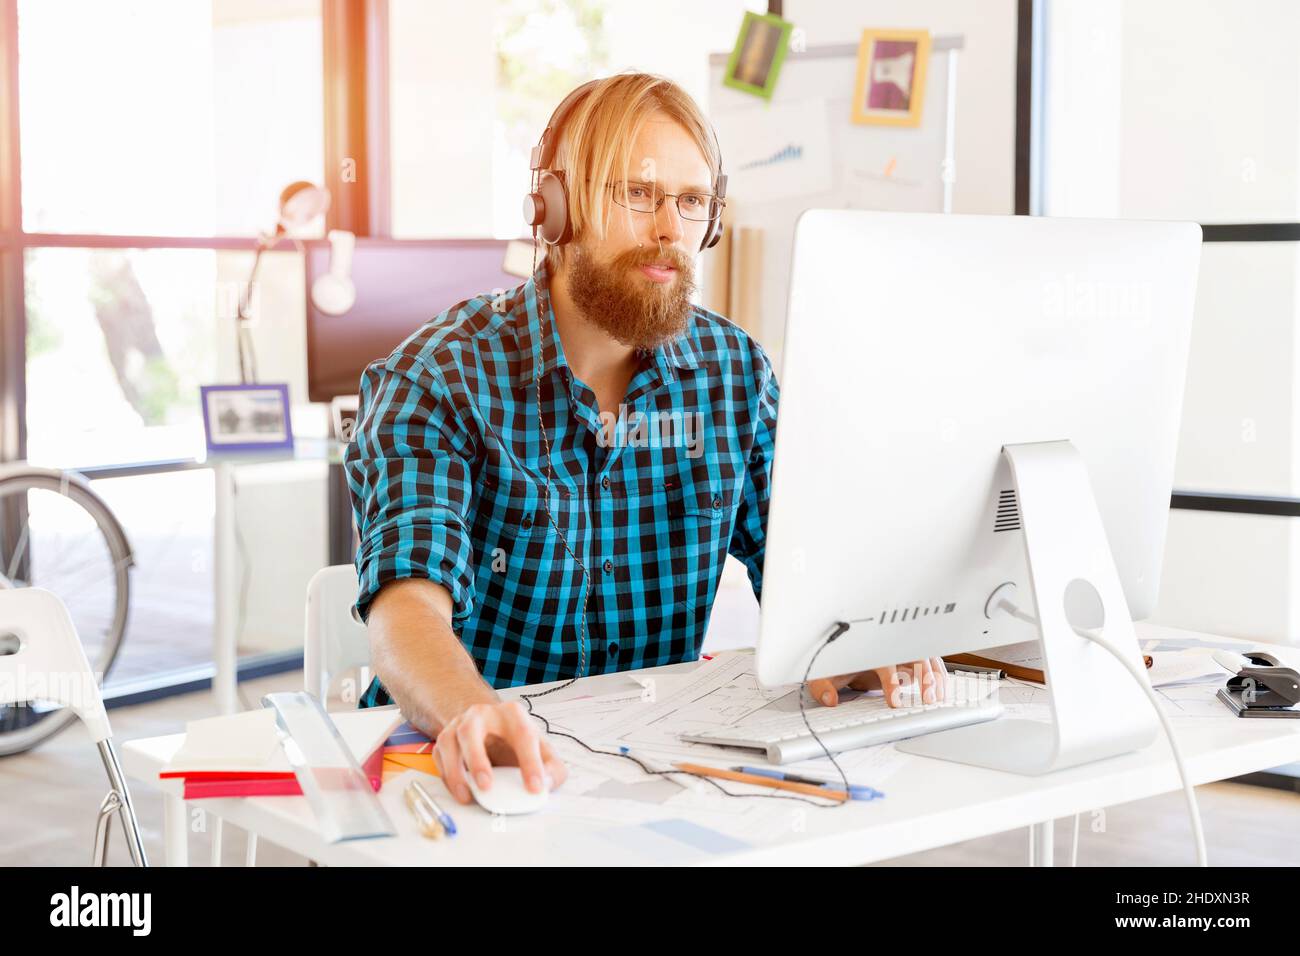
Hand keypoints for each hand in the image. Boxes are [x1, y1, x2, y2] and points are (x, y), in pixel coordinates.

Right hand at [433, 699, 568, 804]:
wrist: (491, 730)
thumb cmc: (518, 742)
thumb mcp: (542, 752)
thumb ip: (552, 770)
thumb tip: (545, 784)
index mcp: (513, 714)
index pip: (523, 735)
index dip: (530, 763)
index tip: (534, 787)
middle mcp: (482, 714)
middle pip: (472, 729)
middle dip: (477, 759)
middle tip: (487, 786)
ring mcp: (460, 725)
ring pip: (449, 742)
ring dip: (455, 771)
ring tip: (467, 795)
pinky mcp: (445, 740)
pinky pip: (439, 757)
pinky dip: (447, 776)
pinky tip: (460, 792)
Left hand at [806, 657, 949, 708]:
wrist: (844, 655)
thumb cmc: (836, 663)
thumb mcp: (823, 674)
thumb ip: (822, 687)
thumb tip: (829, 699)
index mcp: (868, 649)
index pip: (885, 663)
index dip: (892, 682)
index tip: (895, 701)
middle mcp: (888, 647)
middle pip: (914, 654)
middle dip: (924, 675)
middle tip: (928, 698)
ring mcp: (900, 651)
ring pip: (925, 657)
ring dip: (935, 675)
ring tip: (937, 697)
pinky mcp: (909, 659)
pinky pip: (929, 663)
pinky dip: (937, 675)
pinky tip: (941, 692)